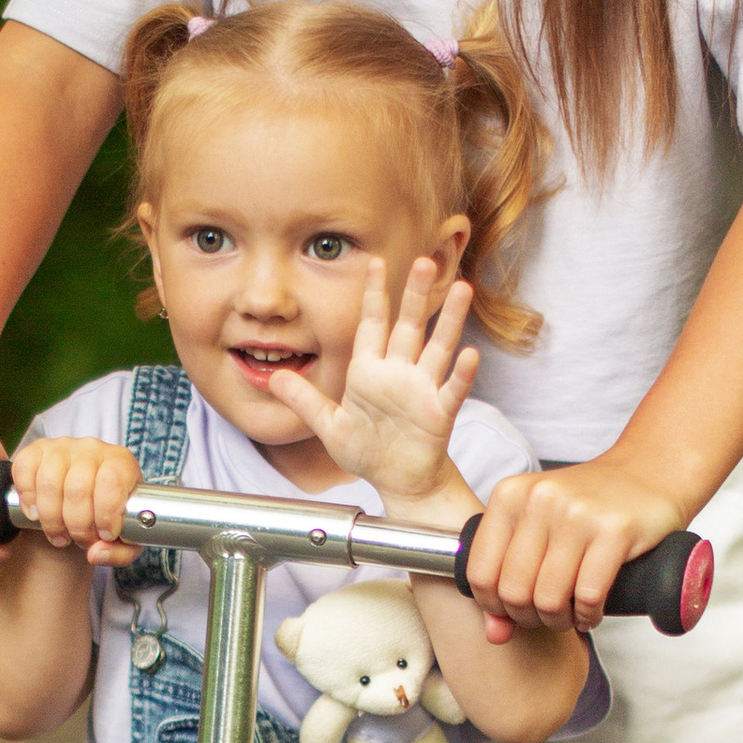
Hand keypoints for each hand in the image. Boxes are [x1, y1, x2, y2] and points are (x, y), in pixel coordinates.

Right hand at [11, 433, 142, 563]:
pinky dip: (27, 497)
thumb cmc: (107, 519)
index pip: (112, 481)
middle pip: (78, 488)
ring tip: (59, 535)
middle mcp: (93, 448)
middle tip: (80, 540)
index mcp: (121, 462)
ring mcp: (62, 447)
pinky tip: (35, 514)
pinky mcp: (36, 450)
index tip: (104, 534)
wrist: (80, 507)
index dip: (106, 514)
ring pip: (50, 482)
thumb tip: (95, 553)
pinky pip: (24, 470)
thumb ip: (120, 553)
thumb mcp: (125, 540)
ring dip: (51, 519)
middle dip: (78, 525)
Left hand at [266, 256, 478, 506]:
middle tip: (423, 261)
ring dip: (450, 320)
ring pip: (438, 348)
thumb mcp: (329, 425)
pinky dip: (462, 373)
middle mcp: (398, 373)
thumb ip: (304, 400)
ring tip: (463, 289)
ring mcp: (422, 390)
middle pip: (408, 326)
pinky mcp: (439, 413)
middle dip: (414, 294)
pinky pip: (452, 390)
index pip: (372, 324)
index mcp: (369, 371)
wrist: (398, 482)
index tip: (374, 262)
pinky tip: (469, 354)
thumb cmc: (368, 451)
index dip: (373, 294)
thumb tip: (273, 378)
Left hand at [464, 450, 686, 631]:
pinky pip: (589, 596)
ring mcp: (578, 513)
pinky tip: (592, 612)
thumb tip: (494, 635)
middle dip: (530, 617)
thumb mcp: (538, 529)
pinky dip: (589, 616)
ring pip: (549, 598)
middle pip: (514, 591)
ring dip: (560, 620)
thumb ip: (507, 578)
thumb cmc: (589, 506)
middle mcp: (539, 499)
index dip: (495, 606)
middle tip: (548, 615)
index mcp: (509, 495)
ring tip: (571, 615)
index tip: (515, 611)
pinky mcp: (616, 529)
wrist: (650, 471)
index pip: (479, 573)